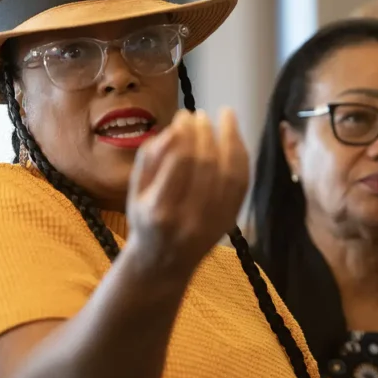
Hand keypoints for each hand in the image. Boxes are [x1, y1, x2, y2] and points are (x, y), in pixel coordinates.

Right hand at [125, 108, 249, 275]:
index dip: (185, 134)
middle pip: (207, 165)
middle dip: (206, 133)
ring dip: (231, 139)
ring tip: (225, 115)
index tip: (183, 116)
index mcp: (161, 209)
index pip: (181, 162)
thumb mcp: (135, 191)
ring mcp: (214, 221)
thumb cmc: (145, 219)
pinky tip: (235, 137)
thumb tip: (174, 128)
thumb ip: (150, 158)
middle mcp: (190, 218)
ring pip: (231, 173)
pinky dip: (242, 157)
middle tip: (200, 115)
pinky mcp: (230, 220)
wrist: (164, 263)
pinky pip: (242, 184)